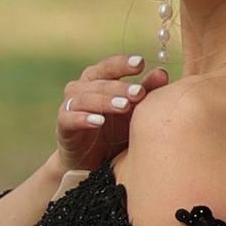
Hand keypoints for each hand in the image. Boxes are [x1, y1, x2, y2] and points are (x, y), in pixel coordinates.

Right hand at [54, 51, 165, 174]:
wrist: (92, 162)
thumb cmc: (116, 130)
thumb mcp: (134, 111)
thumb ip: (146, 91)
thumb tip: (162, 73)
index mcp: (98, 78)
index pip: (110, 66)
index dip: (123, 63)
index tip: (141, 63)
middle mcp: (81, 87)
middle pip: (99, 82)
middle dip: (120, 86)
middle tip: (139, 92)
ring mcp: (70, 105)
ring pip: (85, 98)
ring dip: (105, 101)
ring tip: (124, 106)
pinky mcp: (62, 125)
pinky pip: (70, 118)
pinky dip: (83, 118)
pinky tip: (99, 121)